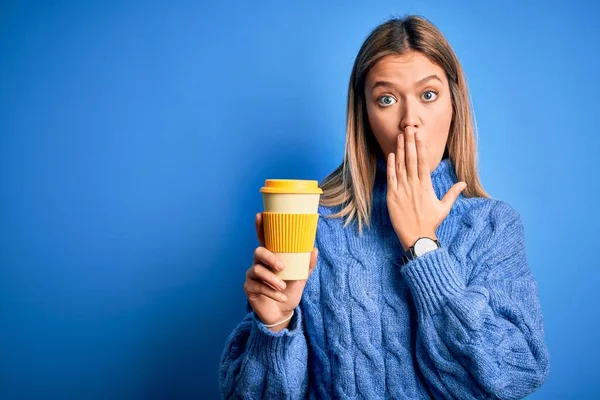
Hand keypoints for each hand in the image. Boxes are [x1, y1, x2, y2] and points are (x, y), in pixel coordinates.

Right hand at [244, 212, 318, 331]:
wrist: (282, 313)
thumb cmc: (289, 291)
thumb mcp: (301, 278)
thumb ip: (307, 264)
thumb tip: (314, 249)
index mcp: (271, 257)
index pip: (264, 239)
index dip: (260, 227)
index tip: (260, 215)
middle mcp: (259, 263)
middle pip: (258, 252)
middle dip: (270, 258)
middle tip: (282, 266)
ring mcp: (252, 275)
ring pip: (258, 271)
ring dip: (272, 279)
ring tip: (282, 287)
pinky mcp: (249, 288)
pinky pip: (258, 287)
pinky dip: (271, 292)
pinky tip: (281, 298)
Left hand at [386, 127, 466, 250]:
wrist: (416, 237)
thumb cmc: (430, 222)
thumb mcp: (444, 207)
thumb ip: (452, 193)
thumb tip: (464, 183)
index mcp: (426, 186)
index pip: (423, 161)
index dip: (421, 147)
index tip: (420, 134)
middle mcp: (414, 185)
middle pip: (411, 159)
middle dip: (410, 143)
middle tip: (409, 128)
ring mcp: (402, 190)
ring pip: (400, 166)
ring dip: (400, 150)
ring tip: (400, 136)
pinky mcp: (392, 196)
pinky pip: (391, 178)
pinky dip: (391, 166)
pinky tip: (391, 155)